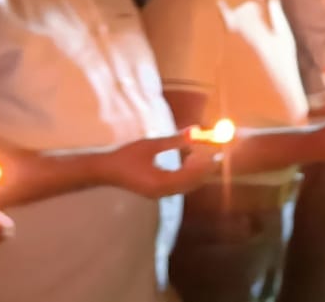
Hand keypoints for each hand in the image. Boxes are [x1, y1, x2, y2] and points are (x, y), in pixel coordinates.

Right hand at [103, 135, 222, 197]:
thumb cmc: (126, 156)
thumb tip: (195, 130)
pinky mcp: (157, 193)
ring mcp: (160, 194)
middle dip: (206, 171)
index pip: (192, 176)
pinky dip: (188, 176)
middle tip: (218, 156)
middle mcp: (164, 192)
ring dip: (197, 174)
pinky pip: (179, 186)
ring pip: (186, 187)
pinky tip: (190, 163)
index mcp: (162, 182)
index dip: (206, 166)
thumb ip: (174, 140)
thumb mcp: (151, 145)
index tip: (218, 154)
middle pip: (192, 184)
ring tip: (207, 158)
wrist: (106, 171)